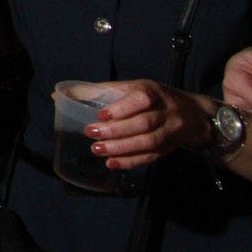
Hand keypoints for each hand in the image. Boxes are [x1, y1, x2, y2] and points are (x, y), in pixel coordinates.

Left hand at [82, 80, 215, 170]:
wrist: (193, 113)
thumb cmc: (151, 97)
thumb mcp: (130, 88)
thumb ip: (98, 91)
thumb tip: (58, 94)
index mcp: (152, 92)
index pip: (141, 99)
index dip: (122, 108)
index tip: (101, 114)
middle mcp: (165, 111)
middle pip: (143, 123)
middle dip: (116, 131)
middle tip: (90, 134)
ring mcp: (169, 131)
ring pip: (148, 142)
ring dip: (121, 148)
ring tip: (97, 150)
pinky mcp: (168, 148)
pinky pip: (151, 157)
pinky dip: (130, 162)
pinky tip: (112, 163)